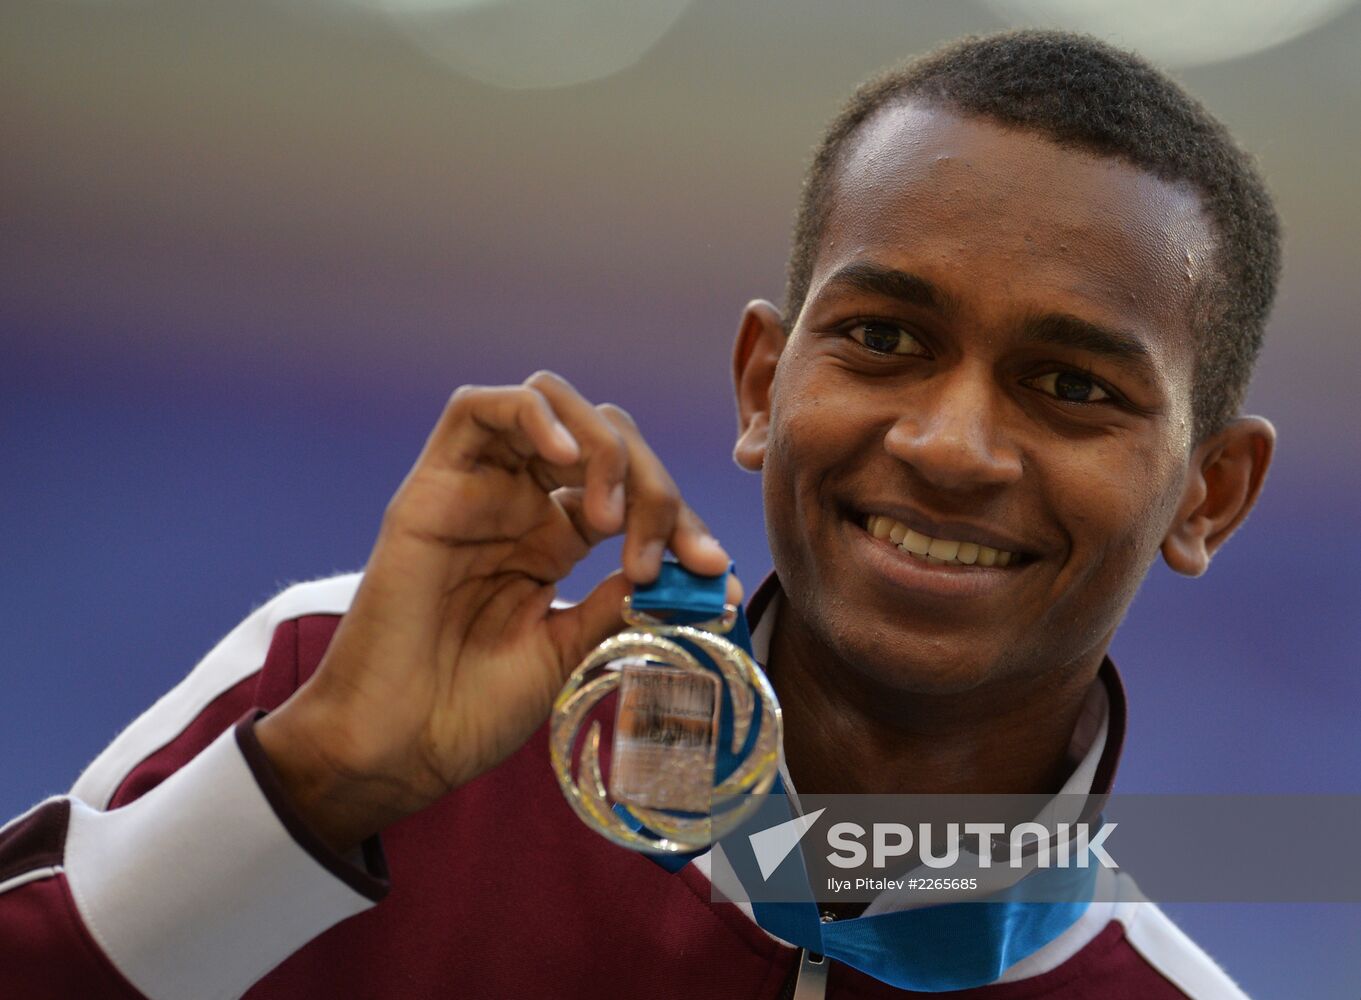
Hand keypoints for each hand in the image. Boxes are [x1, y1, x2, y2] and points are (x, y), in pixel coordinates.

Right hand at [257, 371, 737, 852]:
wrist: (398, 748)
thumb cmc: (473, 709)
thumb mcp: (573, 651)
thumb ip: (622, 601)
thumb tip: (702, 577)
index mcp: (554, 542)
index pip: (632, 490)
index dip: (681, 519)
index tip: (713, 571)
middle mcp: (520, 505)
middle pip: (603, 439)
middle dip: (653, 484)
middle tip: (666, 555)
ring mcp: (477, 492)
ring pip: (550, 406)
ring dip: (601, 446)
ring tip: (611, 516)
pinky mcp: (432, 487)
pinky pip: (475, 410)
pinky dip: (533, 414)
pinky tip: (567, 458)